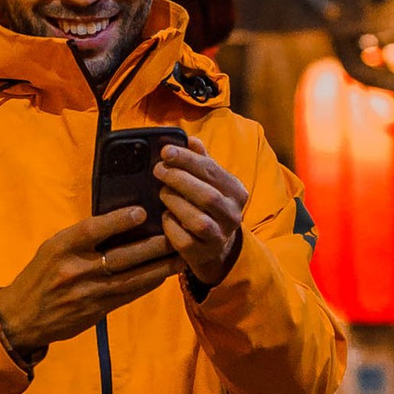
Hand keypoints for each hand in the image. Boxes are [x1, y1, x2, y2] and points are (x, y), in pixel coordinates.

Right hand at [0, 207, 178, 359]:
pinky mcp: (96, 311)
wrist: (22, 317)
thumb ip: (82, 238)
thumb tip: (120, 220)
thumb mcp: (53, 248)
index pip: (92, 230)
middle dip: (152, 246)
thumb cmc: (40, 275)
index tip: (142, 212)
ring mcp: (87, 293)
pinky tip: (164, 274)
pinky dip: (148, 283)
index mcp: (61, 248)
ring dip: (159, 267)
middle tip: (176, 233)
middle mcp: (75, 270)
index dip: (118, 221)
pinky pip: (128, 295)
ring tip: (181, 256)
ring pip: (131, 278)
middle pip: (121, 257)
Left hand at [154, 143, 246, 286]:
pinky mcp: (203, 253)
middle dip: (178, 179)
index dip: (187, 159)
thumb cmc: (210, 207)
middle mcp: (232, 215)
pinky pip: (184, 239)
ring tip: (161, 192)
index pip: (212, 170)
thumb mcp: (211, 182)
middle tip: (158, 170)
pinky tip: (165, 216)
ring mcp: (219, 236)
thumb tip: (190, 140)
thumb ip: (202, 161)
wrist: (218, 248)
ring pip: (197, 220)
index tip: (165, 151)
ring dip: (174, 202)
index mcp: (236, 191)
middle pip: (206, 195)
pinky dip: (171, 225)